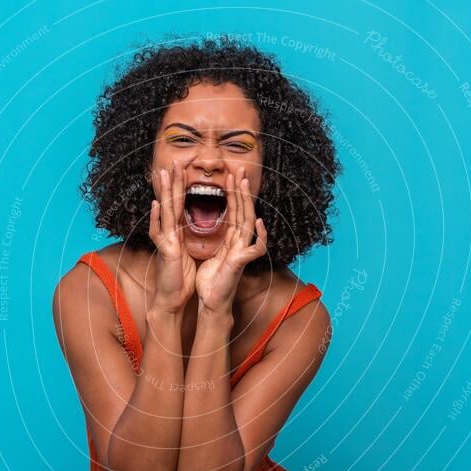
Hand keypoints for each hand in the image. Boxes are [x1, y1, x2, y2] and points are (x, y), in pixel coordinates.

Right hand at [149, 159, 196, 312]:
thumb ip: (187, 236)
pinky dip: (157, 219)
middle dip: (172, 182)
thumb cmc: (180, 277)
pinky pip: (159, 232)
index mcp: (176, 233)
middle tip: (172, 162)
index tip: (181, 169)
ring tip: (163, 174)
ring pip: (164, 212)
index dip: (180, 187)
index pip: (179, 205)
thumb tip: (190, 223)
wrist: (172, 298)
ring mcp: (164, 241)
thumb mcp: (187, 252)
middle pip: (171, 203)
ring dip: (164, 192)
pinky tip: (156, 205)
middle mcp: (168, 233)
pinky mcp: (165, 251)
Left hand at [195, 167, 267, 313]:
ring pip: (247, 222)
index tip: (231, 175)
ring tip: (244, 183)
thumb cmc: (211, 281)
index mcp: (231, 239)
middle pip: (242, 211)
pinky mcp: (242, 263)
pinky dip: (260, 235)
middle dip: (240, 189)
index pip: (233, 211)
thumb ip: (216, 238)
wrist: (211, 302)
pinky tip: (259, 222)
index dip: (233, 193)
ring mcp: (242, 251)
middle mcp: (239, 242)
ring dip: (246, 201)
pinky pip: (256, 247)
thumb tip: (212, 224)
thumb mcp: (211, 253)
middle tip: (239, 169)